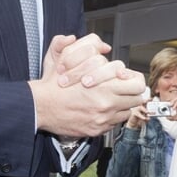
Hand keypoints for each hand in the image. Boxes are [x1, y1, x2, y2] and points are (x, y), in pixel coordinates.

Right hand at [30, 34, 145, 137]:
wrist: (39, 107)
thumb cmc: (53, 85)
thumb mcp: (69, 59)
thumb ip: (88, 48)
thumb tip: (104, 46)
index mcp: (104, 87)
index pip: (137, 85)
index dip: (134, 80)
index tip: (127, 78)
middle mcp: (107, 104)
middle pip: (137, 99)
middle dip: (132, 93)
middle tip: (125, 89)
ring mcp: (103, 119)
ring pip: (127, 112)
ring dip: (122, 105)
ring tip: (111, 99)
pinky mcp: (97, 130)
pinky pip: (114, 123)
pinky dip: (111, 116)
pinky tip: (101, 109)